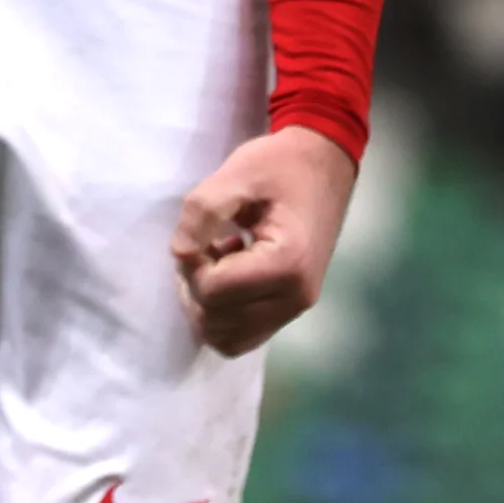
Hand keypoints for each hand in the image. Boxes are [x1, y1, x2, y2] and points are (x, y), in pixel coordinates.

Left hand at [173, 126, 357, 356]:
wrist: (324, 164)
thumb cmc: (281, 165)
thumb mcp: (237, 173)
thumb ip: (202, 212)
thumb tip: (179, 254)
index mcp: (286, 264)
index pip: (213, 291)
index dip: (190, 264)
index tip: (197, 234)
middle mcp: (295, 297)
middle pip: (216, 321)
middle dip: (195, 285)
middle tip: (202, 246)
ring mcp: (296, 309)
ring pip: (227, 339)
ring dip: (206, 305)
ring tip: (214, 261)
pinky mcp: (290, 309)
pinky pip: (244, 336)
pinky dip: (223, 314)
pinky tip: (228, 273)